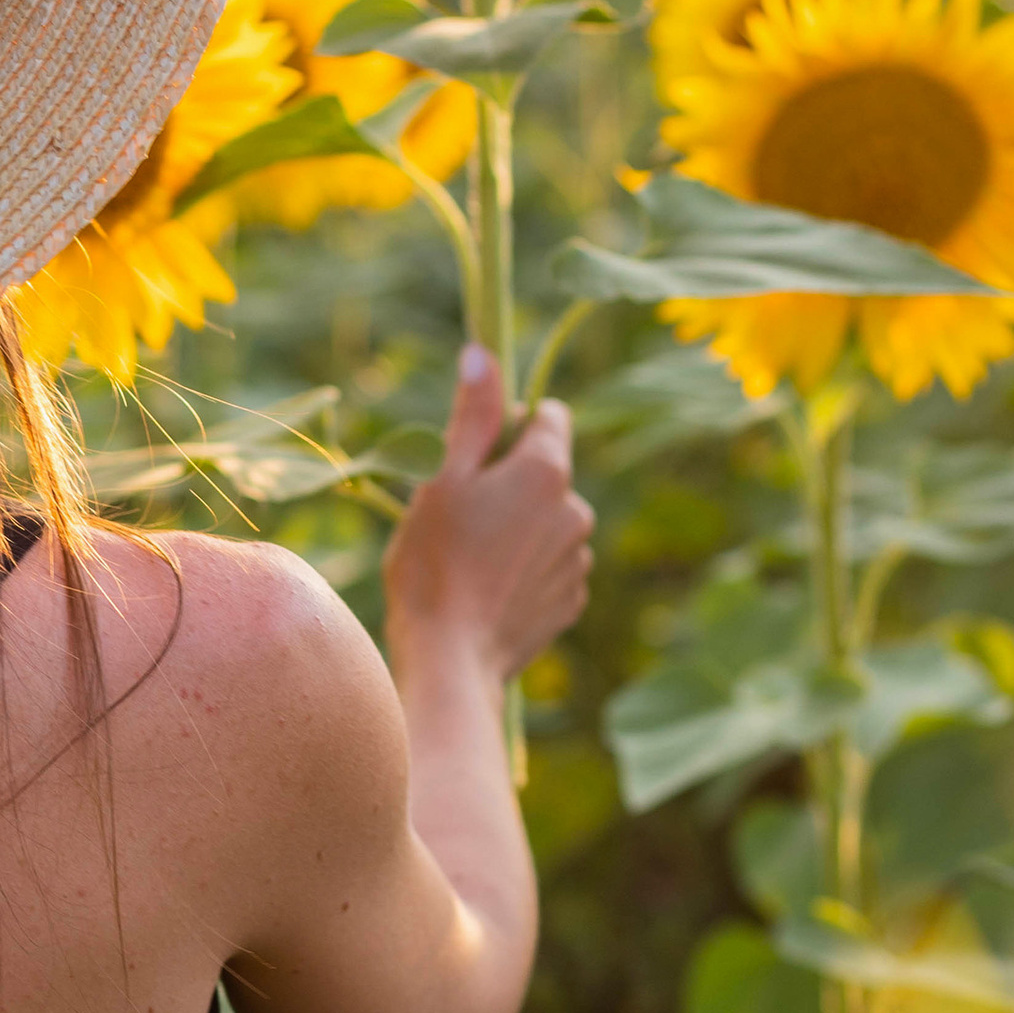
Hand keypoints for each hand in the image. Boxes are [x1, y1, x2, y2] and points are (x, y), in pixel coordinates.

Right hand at [383, 349, 593, 685]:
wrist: (451, 660)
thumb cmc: (434, 564)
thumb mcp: (443, 479)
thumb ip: (473, 416)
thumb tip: (483, 352)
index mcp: (547, 471)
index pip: (549, 416)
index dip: (510, 426)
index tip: (475, 453)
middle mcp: (576, 509)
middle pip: (547, 472)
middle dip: (511, 482)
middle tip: (460, 515)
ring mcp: (578, 559)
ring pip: (548, 522)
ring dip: (517, 528)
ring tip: (469, 560)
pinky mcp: (571, 601)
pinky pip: (550, 567)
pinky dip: (523, 570)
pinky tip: (486, 590)